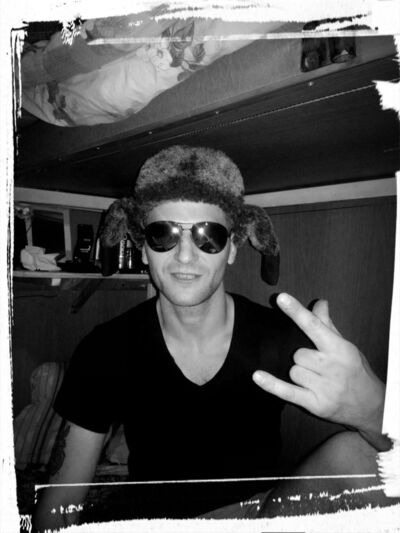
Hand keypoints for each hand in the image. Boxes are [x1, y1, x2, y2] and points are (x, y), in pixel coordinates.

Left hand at [253, 293, 386, 446]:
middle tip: (317, 365)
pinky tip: (257, 376)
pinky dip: (271, 384)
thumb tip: (319, 302)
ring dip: (299, 374)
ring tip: (315, 380)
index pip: (314, 326)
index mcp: (340, 349)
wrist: (371, 407)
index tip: (281, 298)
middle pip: (298, 353)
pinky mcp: (315, 405)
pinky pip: (287, 391)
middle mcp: (332, 367)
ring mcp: (324, 388)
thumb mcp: (345, 346)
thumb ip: (327, 324)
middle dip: (302, 357)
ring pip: (293, 371)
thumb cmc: (355, 371)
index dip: (296, 311)